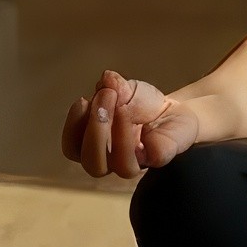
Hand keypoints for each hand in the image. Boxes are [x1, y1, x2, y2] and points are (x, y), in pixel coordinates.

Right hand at [61, 69, 200, 179]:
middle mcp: (111, 160)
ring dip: (118, 135)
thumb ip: (113, 86)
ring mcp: (136, 162)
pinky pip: (150, 157)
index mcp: (94, 145)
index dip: (73, 126)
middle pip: (92, 164)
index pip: (72, 148)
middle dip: (95, 129)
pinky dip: (145, 138)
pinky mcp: (158, 159)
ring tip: (123, 107)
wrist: (173, 109)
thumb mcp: (124, 89)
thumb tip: (107, 79)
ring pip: (121, 167)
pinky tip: (143, 121)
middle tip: (106, 97)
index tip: (83, 99)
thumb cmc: (141, 103)